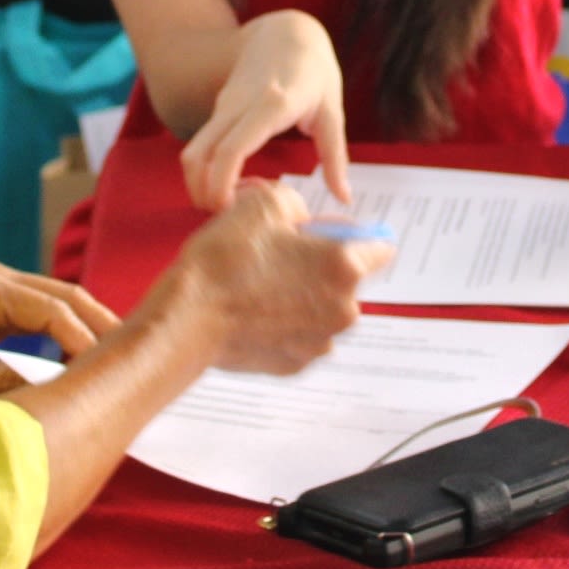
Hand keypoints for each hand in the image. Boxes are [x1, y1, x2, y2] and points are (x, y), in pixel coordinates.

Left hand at [0, 258, 121, 397]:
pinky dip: (66, 331)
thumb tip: (63, 386)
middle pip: (64, 295)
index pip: (52, 310)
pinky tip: (87, 354)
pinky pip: (42, 311)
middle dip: (99, 326)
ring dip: (87, 327)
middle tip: (133, 355)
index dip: (83, 340)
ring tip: (119, 356)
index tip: (105, 371)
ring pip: (59, 300)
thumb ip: (11, 380)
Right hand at [158, 180, 389, 374]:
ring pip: (322, 309)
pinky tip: (254, 311)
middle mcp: (342, 310)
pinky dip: (284, 324)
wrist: (188, 318)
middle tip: (279, 255)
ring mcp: (318, 343)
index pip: (380, 248)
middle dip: (320, 266)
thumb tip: (301, 219)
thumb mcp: (264, 202)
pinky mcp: (293, 366)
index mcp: (344, 267)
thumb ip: (297, 204)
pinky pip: (299, 336)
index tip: (328, 234)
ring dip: (302, 296)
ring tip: (261, 284)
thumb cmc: (226, 260)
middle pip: (347, 280)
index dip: (352, 234)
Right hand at [181, 10, 348, 211]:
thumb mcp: (332, 111)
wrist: (284, 31)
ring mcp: (224, 107)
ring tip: (225, 209)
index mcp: (271, 106)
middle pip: (200, 155)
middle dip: (202, 193)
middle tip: (226, 222)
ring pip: (193, 151)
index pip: (232, 149)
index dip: (222, 183)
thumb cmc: (314, 71)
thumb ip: (335, 157)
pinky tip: (229, 189)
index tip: (229, 211)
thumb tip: (343, 198)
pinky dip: (205, 171)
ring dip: (198, 184)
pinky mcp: (219, 111)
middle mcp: (238, 106)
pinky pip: (202, 145)